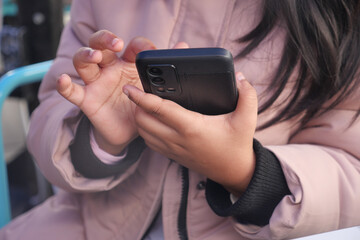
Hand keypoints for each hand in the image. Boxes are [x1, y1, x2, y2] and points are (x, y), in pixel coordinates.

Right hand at [57, 30, 155, 153]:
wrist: (129, 132)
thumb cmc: (141, 107)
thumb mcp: (154, 90)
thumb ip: (164, 69)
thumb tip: (183, 47)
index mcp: (129, 64)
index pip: (130, 47)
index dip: (137, 45)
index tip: (146, 50)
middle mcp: (110, 69)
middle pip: (100, 45)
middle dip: (106, 40)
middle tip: (116, 44)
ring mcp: (96, 83)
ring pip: (83, 62)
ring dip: (87, 55)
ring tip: (95, 57)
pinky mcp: (87, 99)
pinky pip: (72, 91)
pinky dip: (65, 85)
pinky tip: (64, 80)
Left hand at [123, 73, 257, 194]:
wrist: (233, 172)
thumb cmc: (237, 144)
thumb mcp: (247, 119)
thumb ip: (247, 95)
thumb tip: (238, 76)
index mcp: (192, 127)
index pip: (159, 109)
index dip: (141, 97)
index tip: (129, 87)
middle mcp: (177, 139)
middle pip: (143, 120)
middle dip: (137, 105)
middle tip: (142, 91)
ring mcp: (172, 149)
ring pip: (143, 132)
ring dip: (140, 118)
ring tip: (144, 104)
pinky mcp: (172, 156)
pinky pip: (149, 142)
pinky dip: (145, 129)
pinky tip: (152, 120)